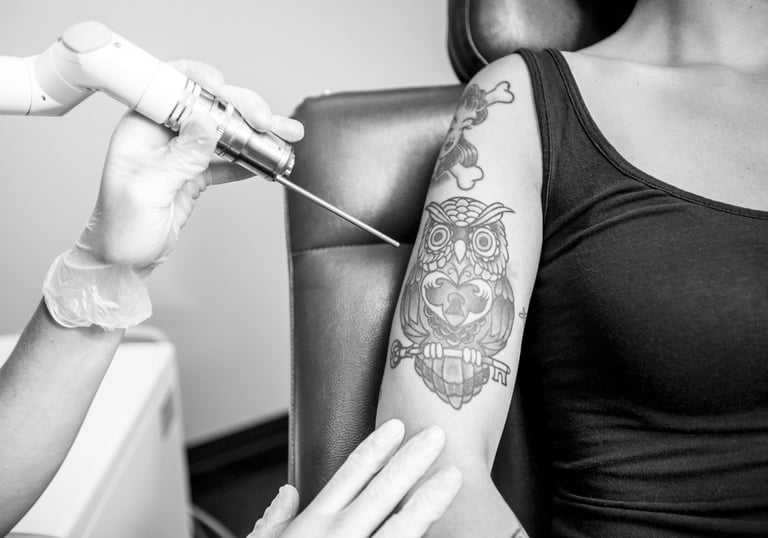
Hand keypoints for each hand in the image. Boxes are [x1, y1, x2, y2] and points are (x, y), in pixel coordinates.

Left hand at [41, 60, 303, 328]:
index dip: (201, 80)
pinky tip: (268, 161)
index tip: (227, 91)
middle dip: (243, 109)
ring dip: (256, 133)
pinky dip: (251, 160)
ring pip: (225, 131)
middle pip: (210, 107)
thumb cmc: (120, 229)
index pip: (172, 87)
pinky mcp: (196, 172)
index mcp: (141, 127)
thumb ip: (179, 157)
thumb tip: (208, 123)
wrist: (122, 259)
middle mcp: (163, 133)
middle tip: (269, 123)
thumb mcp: (148, 192)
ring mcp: (182, 152)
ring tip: (285, 135)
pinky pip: (229, 158)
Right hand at [248, 420, 461, 537]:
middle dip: (412, 460)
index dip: (376, 448)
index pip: (350, 475)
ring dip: (428, 500)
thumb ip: (274, 522)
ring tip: (452, 476)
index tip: (398, 426)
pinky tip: (444, 534)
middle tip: (437, 435)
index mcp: (313, 524)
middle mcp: (338, 537)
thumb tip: (285, 494)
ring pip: (400, 527)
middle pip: (382, 491)